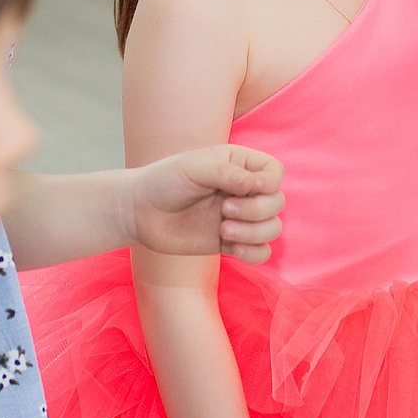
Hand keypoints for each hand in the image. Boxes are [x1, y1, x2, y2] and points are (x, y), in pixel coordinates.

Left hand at [130, 146, 283, 261]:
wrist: (140, 212)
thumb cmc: (165, 181)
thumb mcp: (194, 167)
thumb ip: (226, 173)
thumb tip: (255, 185)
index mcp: (238, 165)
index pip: (274, 172)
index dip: (269, 183)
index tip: (246, 188)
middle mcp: (243, 191)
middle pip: (276, 203)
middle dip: (256, 210)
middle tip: (224, 210)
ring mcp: (239, 218)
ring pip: (272, 228)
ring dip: (254, 232)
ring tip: (223, 230)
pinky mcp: (231, 242)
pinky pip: (261, 252)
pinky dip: (254, 253)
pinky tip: (234, 248)